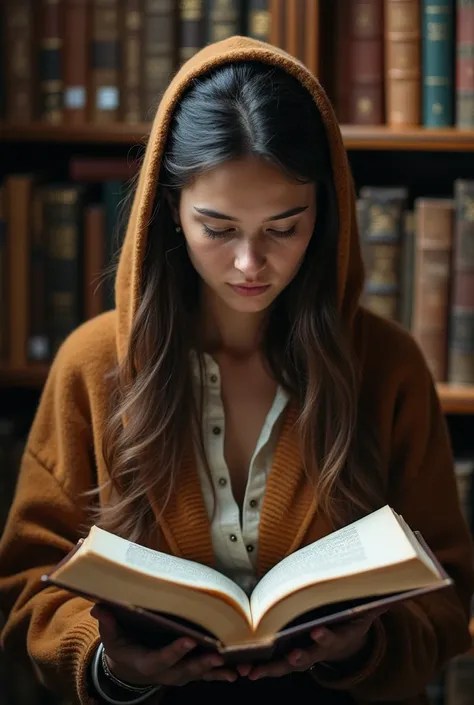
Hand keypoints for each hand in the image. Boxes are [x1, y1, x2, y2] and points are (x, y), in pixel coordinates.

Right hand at [90, 605, 236, 686]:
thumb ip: (108, 624)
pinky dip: (220, 675)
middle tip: (218, 655)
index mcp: (147, 662)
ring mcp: (177, 674)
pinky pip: (205, 676)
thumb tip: (99, 607)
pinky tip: (234, 674)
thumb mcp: (111, 637)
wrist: (127, 668)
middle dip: (202, 663)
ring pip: (198, 674)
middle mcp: (165, 672)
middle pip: (185, 670)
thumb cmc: (121, 646)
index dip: (175, 651)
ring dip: (216, 671)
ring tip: (233, 667)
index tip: (190, 640)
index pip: (162, 658)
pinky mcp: (187, 672)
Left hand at [245, 609, 383, 680]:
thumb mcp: (365, 614)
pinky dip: (259, 667)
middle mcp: (317, 650)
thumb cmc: (351, 622)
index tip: (319, 632)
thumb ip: (376, 603)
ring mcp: (302, 655)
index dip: (325, 636)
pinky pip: (273, 664)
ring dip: (268, 668)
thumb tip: (402, 590)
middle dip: (296, 657)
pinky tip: (244, 669)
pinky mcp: (289, 657)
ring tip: (251, 671)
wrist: (346, 647)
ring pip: (284, 665)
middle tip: (290, 656)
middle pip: (306, 656)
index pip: (331, 638)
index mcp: (336, 638)